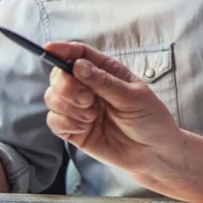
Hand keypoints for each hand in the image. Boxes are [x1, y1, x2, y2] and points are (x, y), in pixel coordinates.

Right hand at [43, 42, 181, 174]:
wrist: (153, 153)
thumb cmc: (150, 119)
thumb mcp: (133, 97)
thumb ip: (104, 82)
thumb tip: (78, 65)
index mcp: (105, 72)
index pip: (79, 54)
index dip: (63, 49)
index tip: (49, 49)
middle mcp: (89, 87)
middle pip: (59, 75)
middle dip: (66, 85)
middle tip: (87, 99)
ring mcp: (79, 109)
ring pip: (52, 97)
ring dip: (68, 106)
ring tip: (92, 117)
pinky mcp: (74, 130)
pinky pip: (54, 121)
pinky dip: (66, 123)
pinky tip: (84, 128)